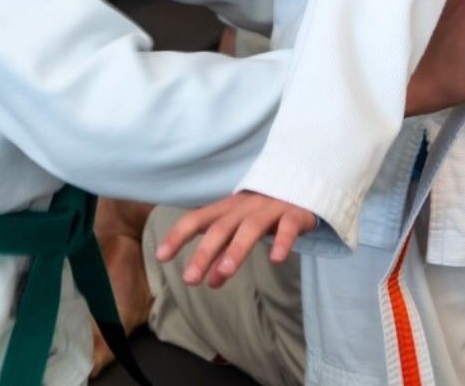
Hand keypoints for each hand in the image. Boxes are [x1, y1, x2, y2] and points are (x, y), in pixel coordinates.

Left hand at [155, 191, 315, 287]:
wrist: (304, 183)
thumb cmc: (265, 210)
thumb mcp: (241, 229)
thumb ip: (224, 253)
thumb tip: (208, 281)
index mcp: (229, 208)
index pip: (198, 219)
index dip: (178, 235)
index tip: (161, 256)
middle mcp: (246, 205)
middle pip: (221, 227)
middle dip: (204, 252)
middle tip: (190, 280)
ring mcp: (271, 207)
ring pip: (251, 227)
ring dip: (236, 249)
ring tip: (223, 273)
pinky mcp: (296, 212)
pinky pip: (289, 226)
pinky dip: (282, 241)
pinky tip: (276, 259)